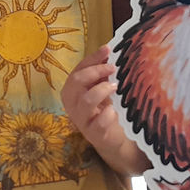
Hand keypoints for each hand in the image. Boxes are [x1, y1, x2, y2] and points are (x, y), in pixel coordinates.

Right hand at [61, 45, 149, 175]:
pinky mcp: (95, 135)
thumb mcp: (103, 89)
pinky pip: (99, 123)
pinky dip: (108, 114)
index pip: (77, 70)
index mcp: (73, 92)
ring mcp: (83, 121)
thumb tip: (109, 51)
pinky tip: (116, 110)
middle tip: (112, 68)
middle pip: (75, 83)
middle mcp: (73, 105)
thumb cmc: (107, 109)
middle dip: (95, 71)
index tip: (108, 49)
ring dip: (101, 90)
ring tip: (116, 87)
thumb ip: (102, 73)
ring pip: (85, 101)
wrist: (114, 140)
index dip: (92, 59)